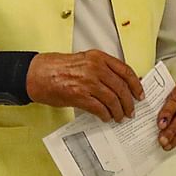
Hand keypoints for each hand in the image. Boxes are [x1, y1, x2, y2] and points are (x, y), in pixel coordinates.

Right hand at [26, 50, 143, 121]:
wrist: (36, 73)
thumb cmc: (56, 67)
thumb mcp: (83, 60)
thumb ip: (101, 69)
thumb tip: (118, 84)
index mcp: (97, 57)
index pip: (125, 71)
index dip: (135, 85)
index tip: (139, 94)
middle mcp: (95, 67)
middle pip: (121, 88)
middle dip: (129, 102)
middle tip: (131, 110)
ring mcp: (87, 81)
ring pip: (112, 100)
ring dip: (118, 111)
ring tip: (119, 117)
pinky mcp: (79, 95)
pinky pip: (99, 108)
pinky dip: (105, 115)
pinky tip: (106, 117)